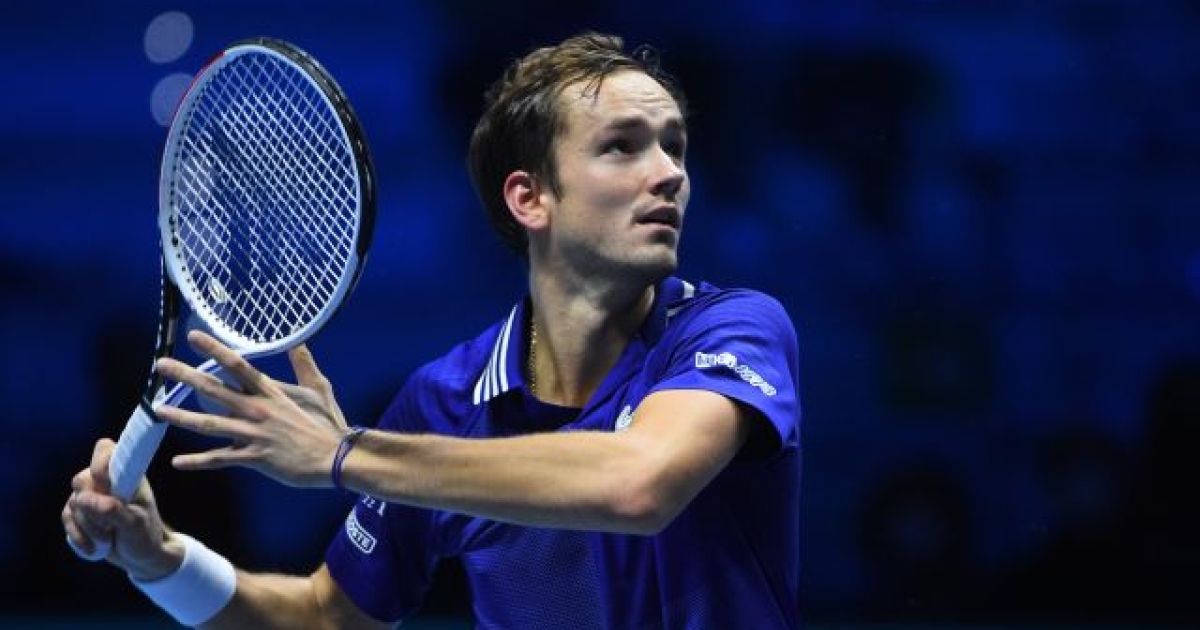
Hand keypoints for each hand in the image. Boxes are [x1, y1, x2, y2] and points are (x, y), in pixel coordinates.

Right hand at [62, 439, 184, 579]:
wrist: (140, 556)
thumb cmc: (144, 535)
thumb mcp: (134, 525)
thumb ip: (112, 510)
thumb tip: (83, 499)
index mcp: (126, 474)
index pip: (105, 450)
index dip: (99, 465)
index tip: (106, 485)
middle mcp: (106, 480)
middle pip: (81, 480)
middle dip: (92, 508)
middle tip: (110, 524)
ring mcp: (91, 494)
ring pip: (73, 503)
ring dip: (88, 526)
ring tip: (109, 537)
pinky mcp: (79, 511)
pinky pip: (67, 517)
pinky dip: (78, 534)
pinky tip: (94, 548)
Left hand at [153, 330, 348, 487]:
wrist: (334, 458)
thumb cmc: (327, 424)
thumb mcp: (319, 389)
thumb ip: (304, 365)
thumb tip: (300, 340)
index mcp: (270, 393)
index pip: (237, 365)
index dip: (214, 349)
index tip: (193, 337)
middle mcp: (257, 410)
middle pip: (214, 389)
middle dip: (185, 375)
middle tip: (161, 364)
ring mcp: (253, 435)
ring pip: (209, 424)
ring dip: (181, 417)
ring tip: (158, 410)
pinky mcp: (254, 458)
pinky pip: (220, 459)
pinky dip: (198, 462)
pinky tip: (178, 463)